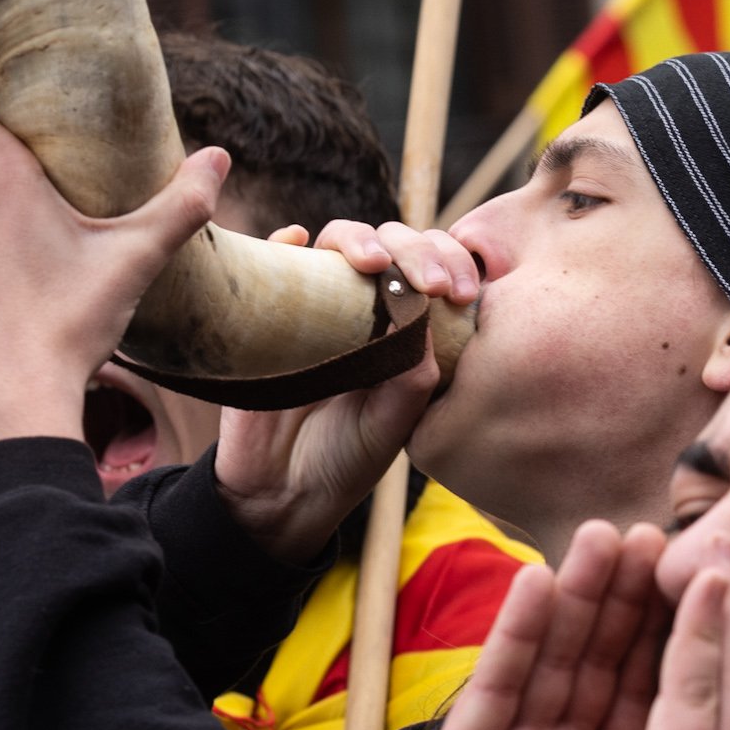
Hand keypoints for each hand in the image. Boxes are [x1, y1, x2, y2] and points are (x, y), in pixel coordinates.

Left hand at [0, 78, 228, 451]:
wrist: (13, 405)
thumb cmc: (70, 323)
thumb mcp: (136, 259)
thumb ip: (181, 204)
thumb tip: (219, 158)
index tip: (3, 93)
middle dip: (18, 166)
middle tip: (68, 187)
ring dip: (2, 217)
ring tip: (50, 245)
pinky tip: (26, 291)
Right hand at [214, 219, 474, 562]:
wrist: (281, 492)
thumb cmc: (348, 458)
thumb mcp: (395, 422)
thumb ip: (414, 372)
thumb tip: (423, 307)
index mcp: (404, 327)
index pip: (431, 269)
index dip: (450, 264)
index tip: (461, 293)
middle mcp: (362, 306)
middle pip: (390, 243)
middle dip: (417, 248)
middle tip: (431, 281)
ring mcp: (315, 303)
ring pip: (336, 242)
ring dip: (358, 238)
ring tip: (373, 263)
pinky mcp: (269, 311)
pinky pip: (273, 260)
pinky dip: (284, 241)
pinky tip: (296, 241)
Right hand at [366, 521, 668, 729]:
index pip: (687, 693)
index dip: (718, 640)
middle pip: (624, 658)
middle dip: (655, 598)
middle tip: (689, 538)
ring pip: (564, 653)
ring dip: (589, 592)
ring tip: (617, 535)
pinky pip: (496, 684)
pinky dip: (515, 632)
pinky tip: (537, 581)